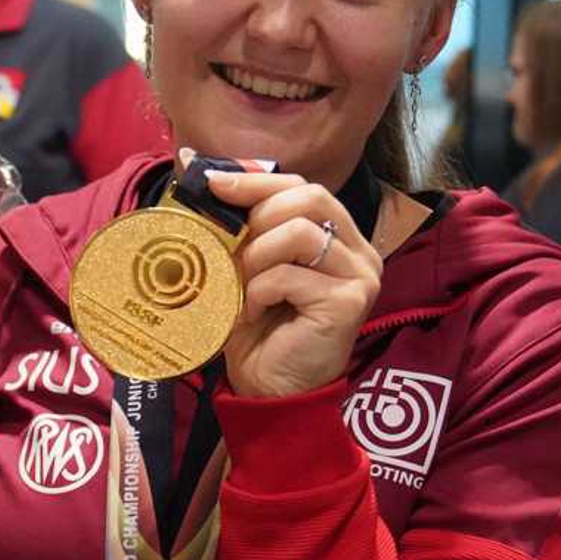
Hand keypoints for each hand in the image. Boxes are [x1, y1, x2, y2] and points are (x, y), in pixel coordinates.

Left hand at [200, 166, 382, 400]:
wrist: (269, 391)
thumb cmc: (258, 331)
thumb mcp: (246, 267)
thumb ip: (241, 224)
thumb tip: (200, 168)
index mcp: (338, 237)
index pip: (303, 187)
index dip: (257, 180)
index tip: (212, 182)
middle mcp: (358, 252)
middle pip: (310, 197)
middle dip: (257, 213)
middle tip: (230, 246)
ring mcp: (360, 276)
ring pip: (299, 232)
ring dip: (255, 256)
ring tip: (241, 286)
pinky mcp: (350, 302)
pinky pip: (291, 275)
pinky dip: (258, 291)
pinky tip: (252, 313)